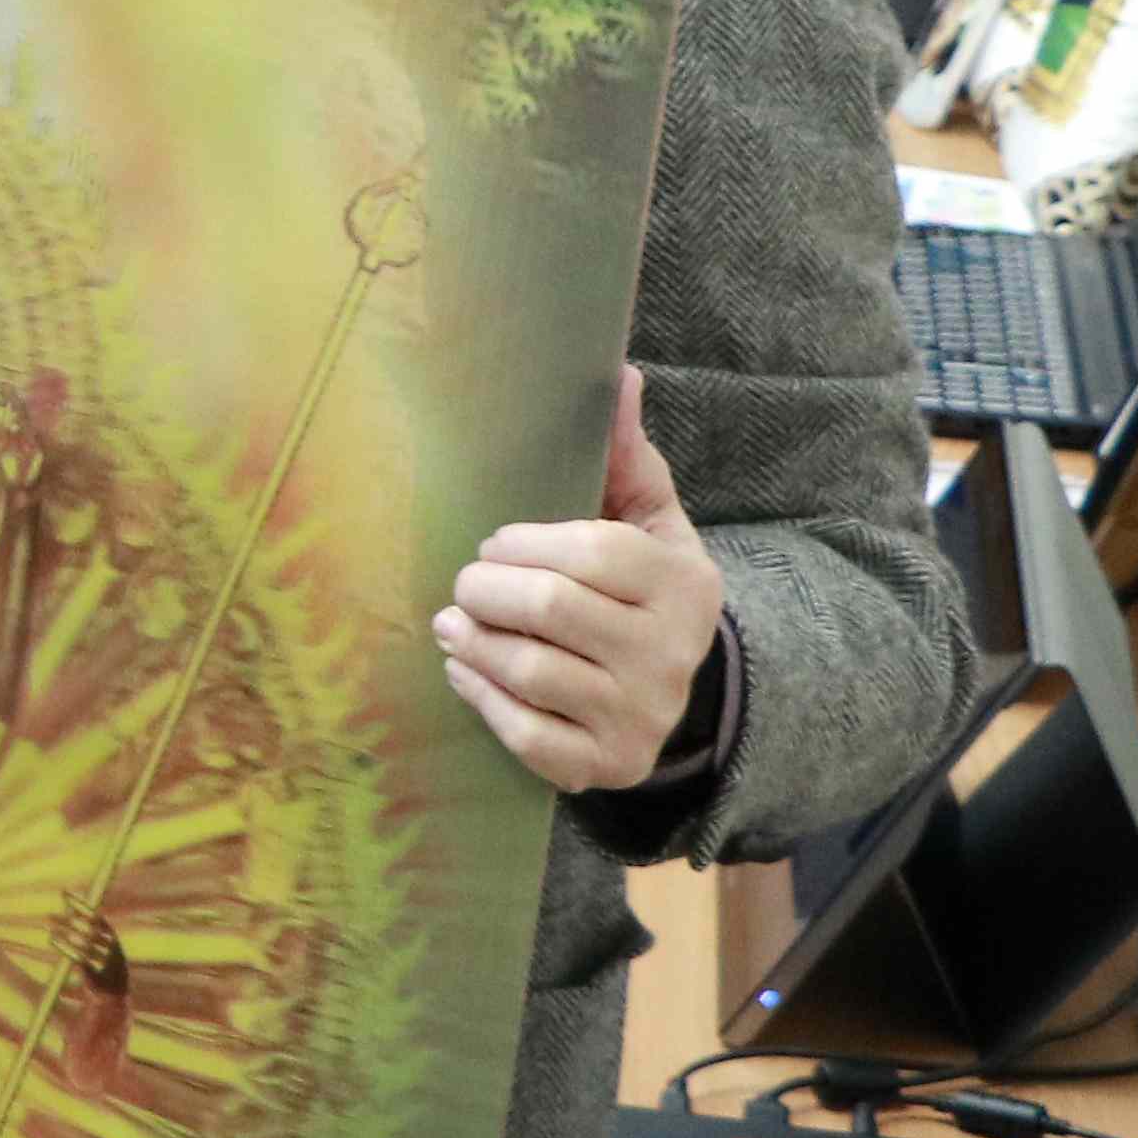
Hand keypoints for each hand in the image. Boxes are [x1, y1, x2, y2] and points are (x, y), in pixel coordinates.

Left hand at [437, 368, 725, 794]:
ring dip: (473, 642)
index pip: (591, 552)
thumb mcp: (649, 522)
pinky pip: (526, 734)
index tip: (494, 544)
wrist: (677, 698)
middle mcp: (671, 654)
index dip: (523, 544)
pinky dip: (480, 698)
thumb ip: (625, 455)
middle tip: (467, 583)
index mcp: (684, 585)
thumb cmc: (641, 590)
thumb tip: (617, 371)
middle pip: (549, 610)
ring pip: (530, 672)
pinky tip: (464, 669)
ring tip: (453, 622)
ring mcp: (640, 716)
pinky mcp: (604, 766)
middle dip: (487, 589)